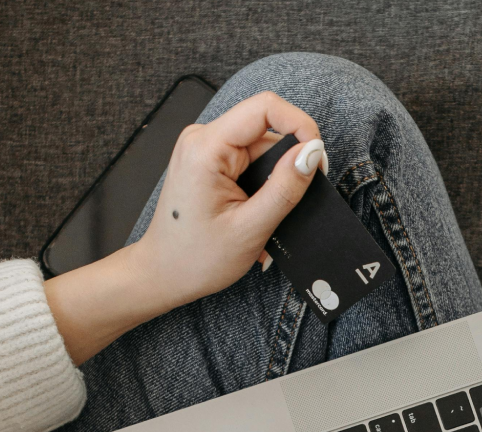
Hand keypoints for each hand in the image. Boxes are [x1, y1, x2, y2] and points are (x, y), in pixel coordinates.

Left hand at [43, 91, 326, 363]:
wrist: (163, 272)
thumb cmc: (196, 258)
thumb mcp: (251, 228)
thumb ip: (285, 188)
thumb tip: (312, 152)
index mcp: (207, 148)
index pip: (264, 108)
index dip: (300, 125)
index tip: (317, 159)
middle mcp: (203, 138)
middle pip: (267, 129)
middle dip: (291, 160)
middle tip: (301, 197)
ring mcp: (206, 148)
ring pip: (263, 146)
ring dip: (278, 178)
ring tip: (272, 215)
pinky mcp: (212, 160)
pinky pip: (252, 159)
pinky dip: (265, 184)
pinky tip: (260, 210)